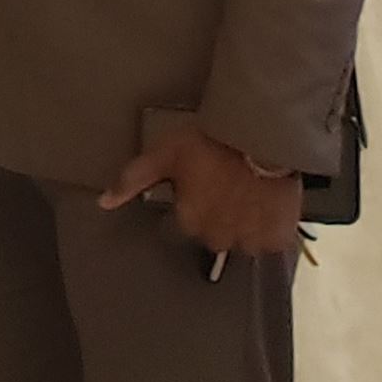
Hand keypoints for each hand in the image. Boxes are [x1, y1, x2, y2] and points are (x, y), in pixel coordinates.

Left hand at [101, 125, 301, 257]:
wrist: (259, 137)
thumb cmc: (208, 143)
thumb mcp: (162, 155)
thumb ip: (132, 180)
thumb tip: (103, 202)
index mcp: (188, 220)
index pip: (184, 224)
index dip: (191, 203)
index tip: (199, 186)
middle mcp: (217, 237)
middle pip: (212, 235)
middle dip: (215, 217)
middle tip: (223, 188)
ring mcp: (249, 239)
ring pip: (241, 242)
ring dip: (242, 226)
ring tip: (246, 197)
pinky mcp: (278, 237)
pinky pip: (270, 243)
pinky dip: (268, 231)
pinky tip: (265, 209)